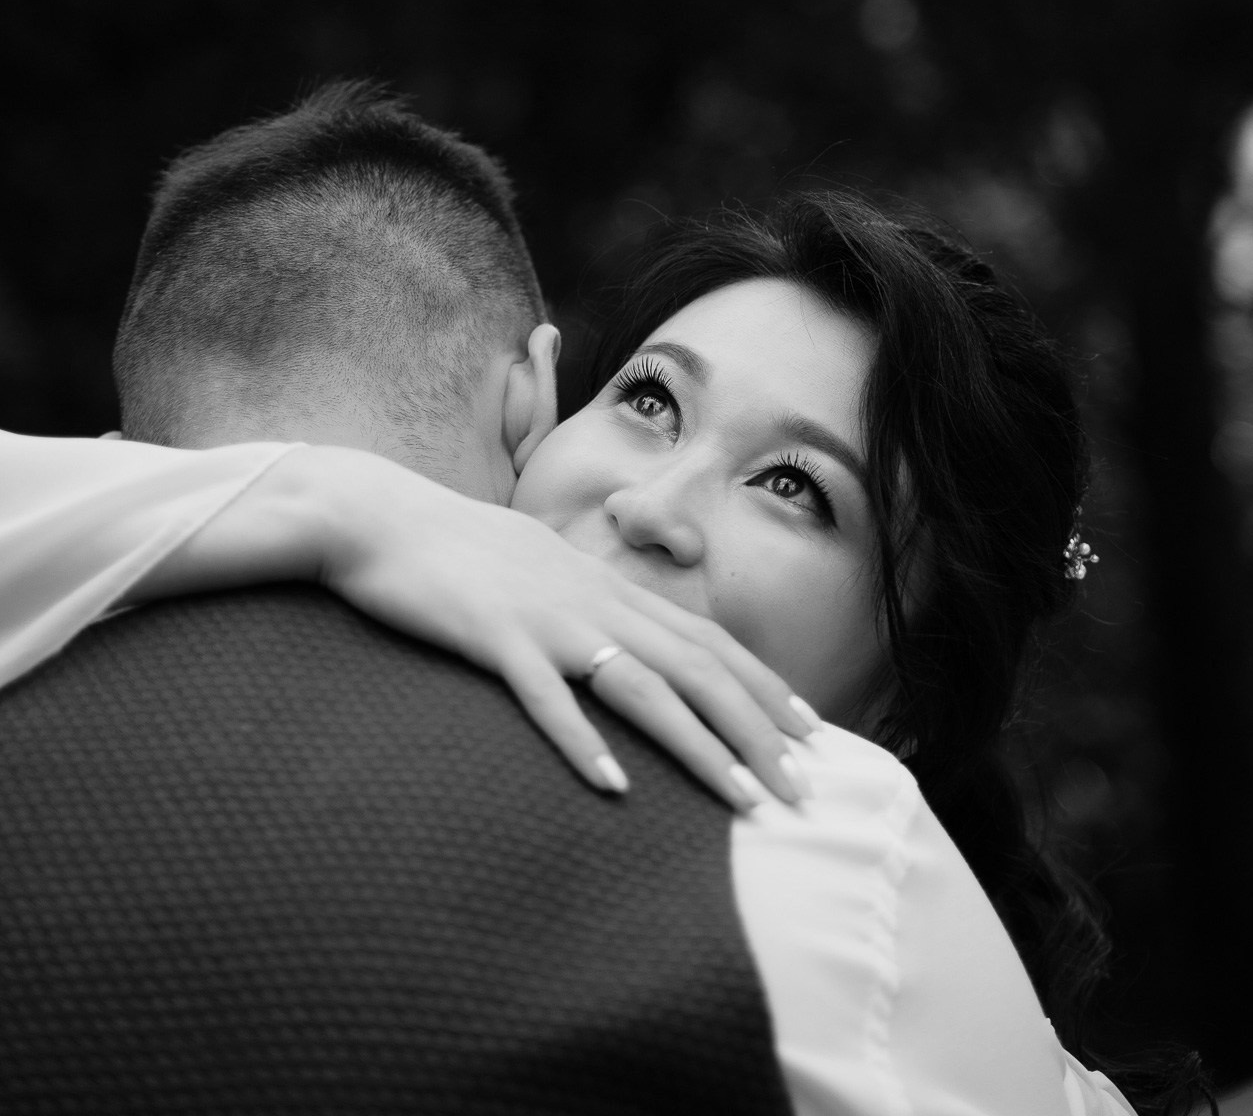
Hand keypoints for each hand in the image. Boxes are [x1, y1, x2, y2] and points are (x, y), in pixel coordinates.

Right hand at [297, 447, 819, 808]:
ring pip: (642, 684)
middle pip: (696, 666)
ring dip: (699, 746)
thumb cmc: (453, 551)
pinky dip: (583, 741)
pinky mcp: (493, 636)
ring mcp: (545, 616)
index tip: (810, 731)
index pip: (704, 636)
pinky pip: (545, 697)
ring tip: (742, 799)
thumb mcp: (536, 570)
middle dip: (756, 729)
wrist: (378, 516)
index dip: (761, 684)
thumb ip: (581, 603)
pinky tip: (614, 786)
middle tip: (802, 789)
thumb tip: (615, 642)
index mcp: (604, 584)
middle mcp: (591, 597)